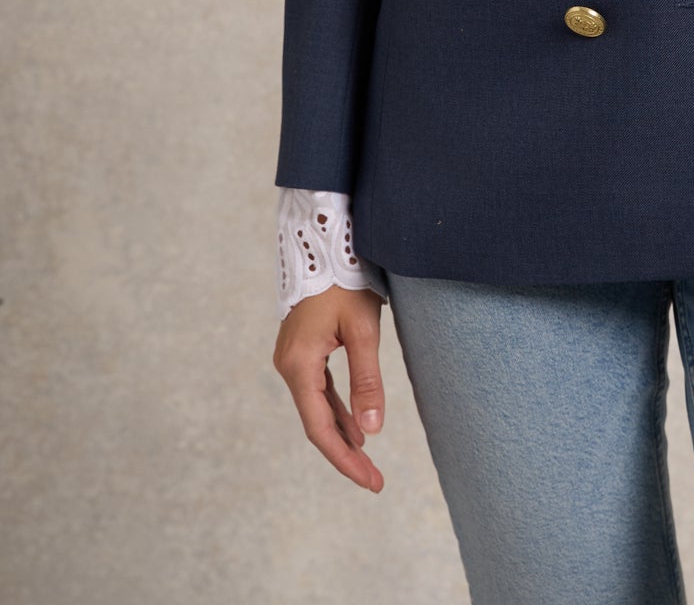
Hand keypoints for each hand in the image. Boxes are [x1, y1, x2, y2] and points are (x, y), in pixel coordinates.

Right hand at [273, 285, 387, 491]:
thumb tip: (372, 431)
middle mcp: (288, 366)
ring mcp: (292, 358)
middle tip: (375, 480)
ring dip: (342, 433)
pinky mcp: (301, 350)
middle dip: (345, 453)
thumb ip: (367, 382)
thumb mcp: (364, 330)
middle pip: (317, 423)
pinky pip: (318, 389)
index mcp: (299, 366)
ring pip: (317, 408)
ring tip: (368, 460)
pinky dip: (336, 409)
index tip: (370, 481)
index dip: (344, 459)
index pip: (321, 428)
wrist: (321, 242)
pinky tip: (355, 426)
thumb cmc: (345, 281)